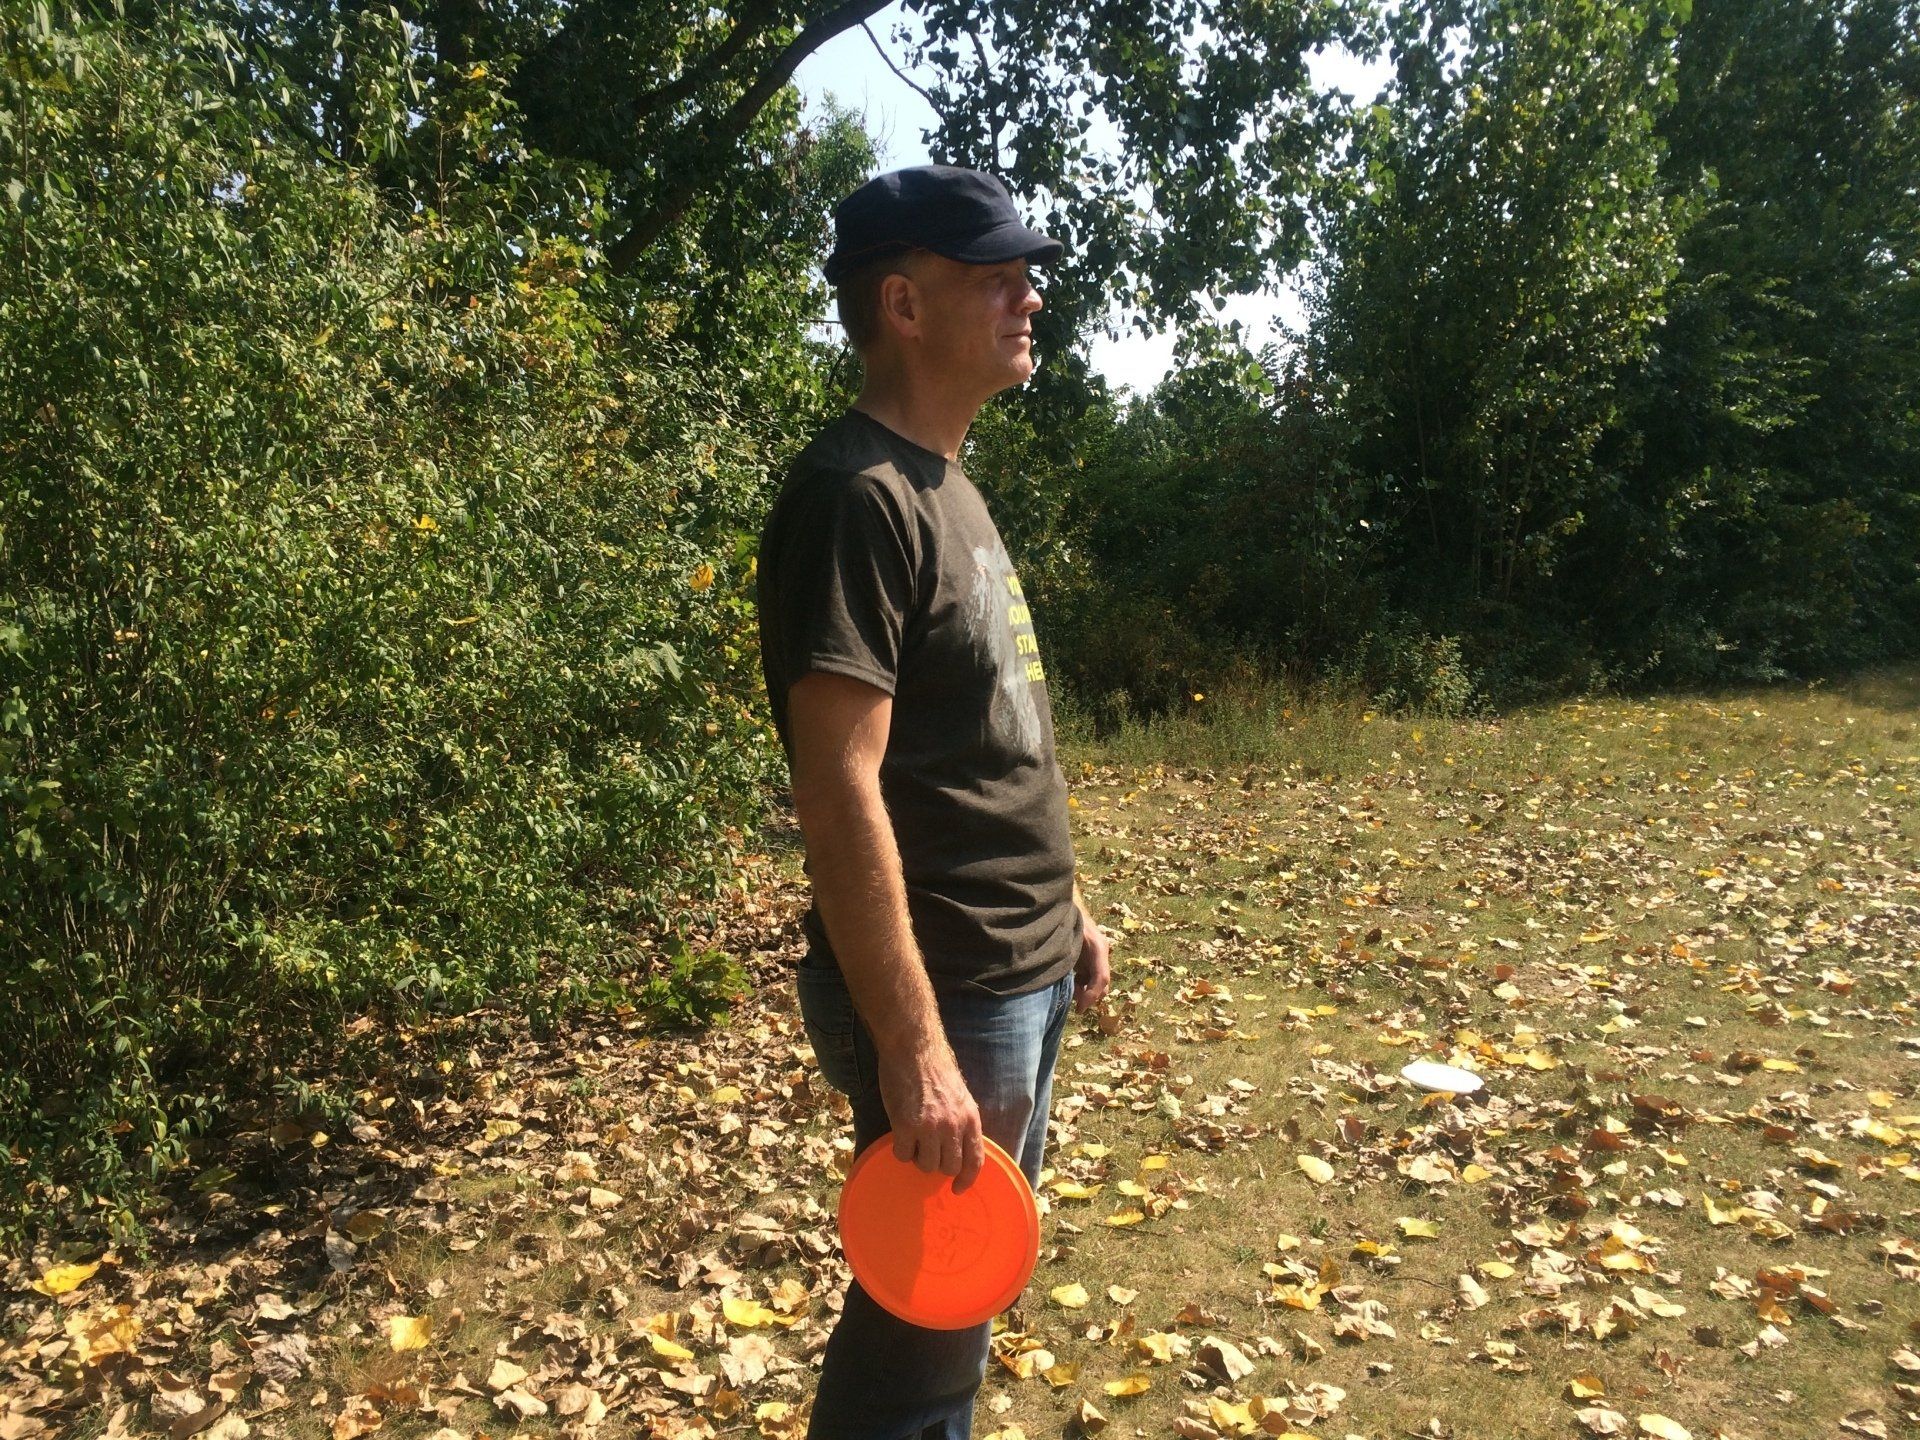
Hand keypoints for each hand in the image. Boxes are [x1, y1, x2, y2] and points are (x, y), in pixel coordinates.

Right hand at [876, 1040, 985, 1192]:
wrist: (913, 1048)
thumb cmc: (935, 1068)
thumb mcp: (961, 1096)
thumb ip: (961, 1121)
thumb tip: (957, 1148)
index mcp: (971, 1118)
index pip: (976, 1160)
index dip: (967, 1179)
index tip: (957, 1188)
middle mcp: (953, 1126)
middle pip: (949, 1167)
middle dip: (938, 1165)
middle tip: (927, 1151)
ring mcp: (929, 1127)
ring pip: (926, 1166)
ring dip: (918, 1158)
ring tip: (913, 1140)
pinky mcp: (905, 1126)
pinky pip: (903, 1155)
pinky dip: (900, 1150)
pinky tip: (899, 1135)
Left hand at [1073, 908, 1110, 1011]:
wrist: (1062, 905)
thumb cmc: (1063, 920)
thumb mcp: (1064, 940)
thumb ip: (1065, 961)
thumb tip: (1067, 987)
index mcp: (1097, 947)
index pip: (1101, 978)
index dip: (1091, 995)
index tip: (1080, 1008)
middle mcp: (1101, 952)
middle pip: (1103, 984)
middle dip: (1089, 995)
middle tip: (1072, 997)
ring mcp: (1097, 955)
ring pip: (1097, 983)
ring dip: (1085, 991)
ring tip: (1070, 988)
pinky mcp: (1090, 958)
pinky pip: (1090, 978)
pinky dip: (1082, 985)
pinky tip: (1070, 981)